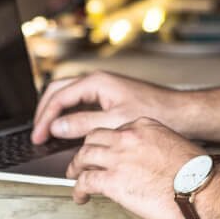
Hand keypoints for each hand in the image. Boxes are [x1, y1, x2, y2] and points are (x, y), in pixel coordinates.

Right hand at [31, 70, 184, 143]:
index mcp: (97, 82)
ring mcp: (104, 89)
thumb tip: (57, 127)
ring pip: (69, 96)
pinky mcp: (111, 98)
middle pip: (59, 92)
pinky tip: (69, 130)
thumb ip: (82, 124)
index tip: (38, 136)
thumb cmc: (156, 112)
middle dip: (45, 112)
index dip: (45, 118)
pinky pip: (81, 103)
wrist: (182, 113)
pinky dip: (69, 115)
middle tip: (37, 133)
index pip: (59, 97)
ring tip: (48, 133)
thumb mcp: (114, 122)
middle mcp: (99, 82)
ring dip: (56, 113)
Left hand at [68, 117, 204, 218]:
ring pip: (84, 156)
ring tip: (75, 176)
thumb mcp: (174, 146)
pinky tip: (80, 196)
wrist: (202, 188)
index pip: (115, 130)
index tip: (106, 151)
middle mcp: (128, 137)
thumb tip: (147, 161)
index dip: (106, 142)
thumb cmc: (197, 174)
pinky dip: (78, 189)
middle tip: (84, 161)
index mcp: (145, 126)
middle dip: (86, 151)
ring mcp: (118, 158)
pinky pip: (85, 181)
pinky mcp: (112, 181)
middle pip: (94, 139)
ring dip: (77, 168)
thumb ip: (154, 148)